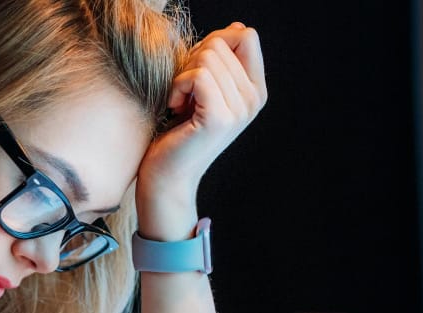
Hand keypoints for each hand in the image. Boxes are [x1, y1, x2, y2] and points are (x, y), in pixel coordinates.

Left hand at [137, 22, 266, 240]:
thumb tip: (235, 27)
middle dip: (193, 61)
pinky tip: (175, 108)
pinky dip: (177, 87)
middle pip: (223, 42)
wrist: (167, 176)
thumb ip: (219, 60)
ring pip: (208, 56)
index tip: (197, 71)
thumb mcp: (201, 89)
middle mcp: (254, 100)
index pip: (247, 35)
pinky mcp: (219, 118)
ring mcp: (240, 109)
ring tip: (180, 104)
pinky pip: (197, 75)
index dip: (215, 42)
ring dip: (182, 76)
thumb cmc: (177, 131)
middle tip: (184, 93)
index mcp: (255, 90)